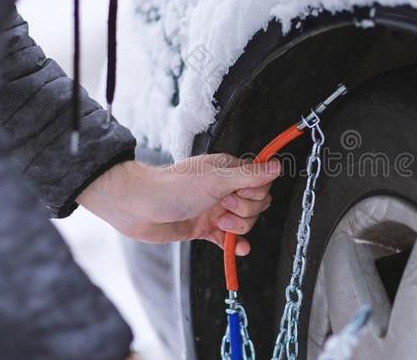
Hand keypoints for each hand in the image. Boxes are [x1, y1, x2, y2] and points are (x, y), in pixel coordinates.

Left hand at [77, 154, 280, 254]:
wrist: (138, 207)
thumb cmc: (174, 188)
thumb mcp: (216, 179)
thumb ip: (249, 175)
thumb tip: (277, 166)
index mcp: (228, 172)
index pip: (261, 184)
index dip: (255, 193)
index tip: (237, 194)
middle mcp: (224, 189)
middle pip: (256, 205)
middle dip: (245, 212)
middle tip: (223, 206)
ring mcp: (215, 209)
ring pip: (244, 223)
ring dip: (236, 228)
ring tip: (217, 223)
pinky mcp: (205, 228)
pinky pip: (228, 240)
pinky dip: (234, 245)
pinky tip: (237, 250)